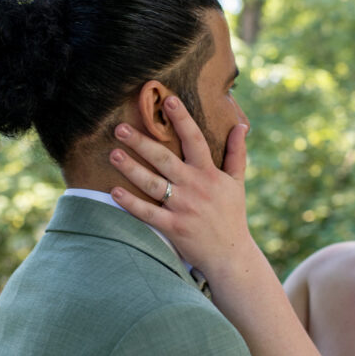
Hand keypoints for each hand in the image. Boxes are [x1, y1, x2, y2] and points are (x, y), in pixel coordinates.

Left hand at [109, 95, 254, 274]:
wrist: (231, 255)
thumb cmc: (232, 215)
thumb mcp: (237, 182)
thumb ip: (236, 153)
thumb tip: (241, 125)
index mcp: (209, 173)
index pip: (195, 140)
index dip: (182, 119)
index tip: (169, 100)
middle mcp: (195, 187)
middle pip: (164, 159)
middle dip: (142, 142)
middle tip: (120, 128)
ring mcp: (183, 208)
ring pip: (152, 184)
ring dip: (131, 168)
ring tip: (113, 153)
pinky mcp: (173, 228)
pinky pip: (148, 213)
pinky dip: (131, 204)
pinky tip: (114, 192)